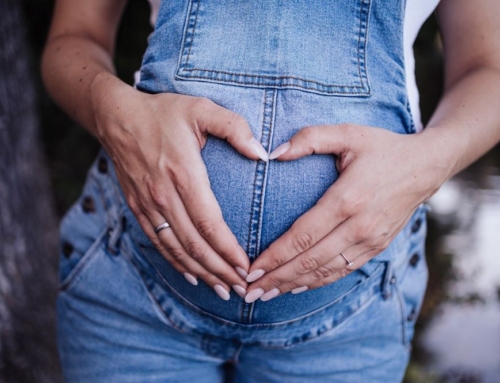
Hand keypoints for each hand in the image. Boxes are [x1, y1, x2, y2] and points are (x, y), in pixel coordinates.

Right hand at [90, 75, 267, 299]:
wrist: (117, 117)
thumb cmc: (163, 112)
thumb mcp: (201, 109)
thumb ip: (234, 128)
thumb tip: (262, 153)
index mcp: (184, 173)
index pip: (209, 223)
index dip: (228, 250)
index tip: (246, 267)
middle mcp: (164, 195)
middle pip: (195, 244)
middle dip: (220, 270)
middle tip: (241, 289)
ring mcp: (149, 204)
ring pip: (177, 249)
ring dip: (201, 272)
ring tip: (222, 290)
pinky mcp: (138, 208)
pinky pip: (159, 242)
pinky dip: (176, 263)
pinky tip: (192, 276)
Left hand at [244, 123, 448, 302]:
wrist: (426, 167)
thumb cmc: (383, 148)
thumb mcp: (348, 134)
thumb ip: (309, 139)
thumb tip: (273, 153)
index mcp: (347, 199)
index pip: (302, 236)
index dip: (274, 256)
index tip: (251, 269)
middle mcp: (359, 226)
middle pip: (309, 261)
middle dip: (276, 278)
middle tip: (248, 291)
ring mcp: (370, 241)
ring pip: (325, 272)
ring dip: (293, 285)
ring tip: (265, 295)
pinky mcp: (377, 247)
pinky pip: (342, 271)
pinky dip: (317, 282)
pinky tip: (297, 287)